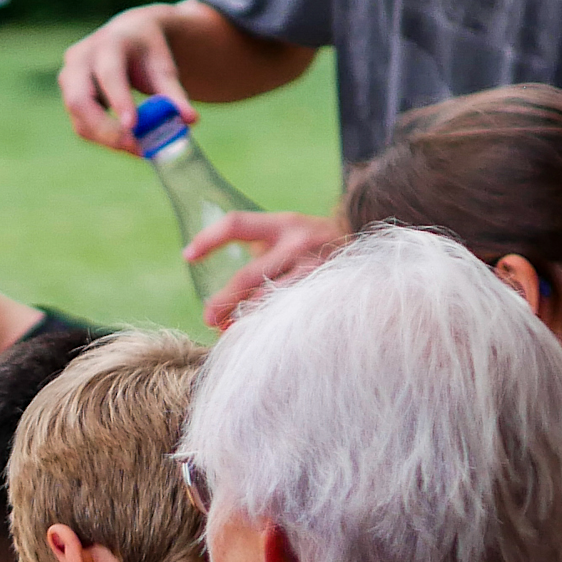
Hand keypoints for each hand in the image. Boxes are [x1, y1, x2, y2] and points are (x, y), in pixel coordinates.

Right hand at [58, 5, 186, 151]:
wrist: (128, 37)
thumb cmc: (147, 53)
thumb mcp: (163, 67)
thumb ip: (174, 94)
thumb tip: (190, 121)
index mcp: (108, 43)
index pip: (109, 74)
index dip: (119, 101)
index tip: (133, 127)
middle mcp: (80, 59)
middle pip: (80, 100)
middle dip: (104, 129)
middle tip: (134, 148)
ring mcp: (69, 78)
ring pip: (79, 119)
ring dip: (107, 139)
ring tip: (139, 148)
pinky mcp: (69, 97)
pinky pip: (82, 125)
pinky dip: (104, 138)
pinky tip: (128, 142)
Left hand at [197, 212, 346, 328]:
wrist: (374, 250)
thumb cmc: (316, 246)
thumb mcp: (289, 234)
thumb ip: (259, 250)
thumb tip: (220, 296)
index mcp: (284, 224)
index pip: (237, 224)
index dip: (209, 238)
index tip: (187, 256)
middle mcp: (299, 243)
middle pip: (248, 275)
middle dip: (223, 300)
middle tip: (207, 318)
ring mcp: (317, 269)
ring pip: (270, 301)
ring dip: (246, 320)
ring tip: (230, 332)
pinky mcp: (330, 292)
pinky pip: (293, 314)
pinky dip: (272, 327)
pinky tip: (261, 337)